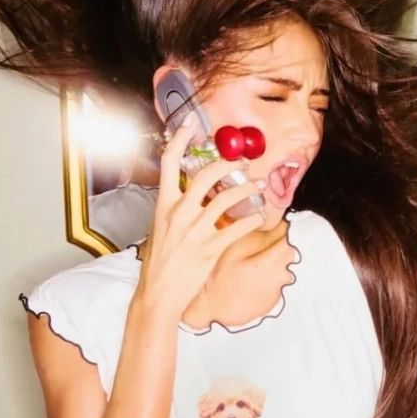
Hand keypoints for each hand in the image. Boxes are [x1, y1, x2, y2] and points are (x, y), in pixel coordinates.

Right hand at [136, 114, 266, 319]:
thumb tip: (192, 196)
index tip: (192, 123)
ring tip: (259, 186)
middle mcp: (179, 213)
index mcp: (163, 205)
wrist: (157, 294)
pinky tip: (259, 215)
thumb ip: (175, 210)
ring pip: (226, 199)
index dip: (181, 139)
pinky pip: (237, 228)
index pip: (169, 163)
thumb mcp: (160, 229)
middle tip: (243, 162)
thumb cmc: (159, 264)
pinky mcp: (210, 248)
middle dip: (227, 164)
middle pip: (205, 175)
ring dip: (247, 189)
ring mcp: (195, 230)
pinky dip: (251, 219)